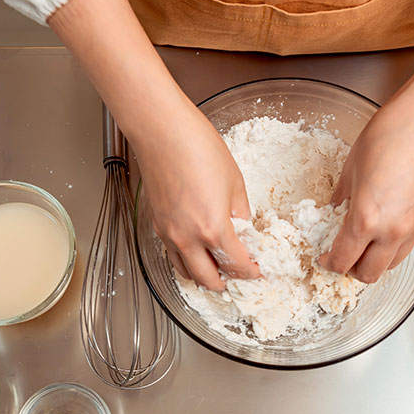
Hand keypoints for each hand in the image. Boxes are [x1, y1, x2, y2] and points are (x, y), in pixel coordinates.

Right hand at [48, 0, 257, 290]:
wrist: (161, 130)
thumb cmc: (197, 147)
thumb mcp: (235, 182)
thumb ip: (241, 213)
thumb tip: (245, 231)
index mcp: (213, 229)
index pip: (237, 265)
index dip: (251, 272)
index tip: (258, 271)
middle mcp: (187, 238)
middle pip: (208, 279)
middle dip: (227, 282)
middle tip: (239, 276)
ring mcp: (168, 234)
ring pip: (185, 272)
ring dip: (203, 277)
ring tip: (217, 272)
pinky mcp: (155, 224)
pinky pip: (171, 255)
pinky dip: (185, 262)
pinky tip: (195, 253)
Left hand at [320, 0, 413, 282]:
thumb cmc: (389, 133)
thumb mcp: (350, 167)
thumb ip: (340, 198)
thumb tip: (332, 213)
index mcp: (365, 218)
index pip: (343, 260)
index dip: (330, 263)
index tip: (325, 257)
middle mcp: (392, 230)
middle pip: (369, 274)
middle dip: (352, 270)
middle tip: (344, 256)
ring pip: (392, 265)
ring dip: (375, 261)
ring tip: (366, 244)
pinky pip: (410, 245)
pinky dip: (395, 245)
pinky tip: (388, 225)